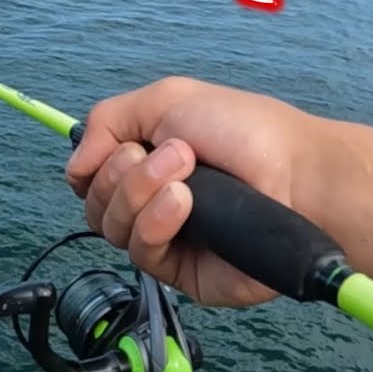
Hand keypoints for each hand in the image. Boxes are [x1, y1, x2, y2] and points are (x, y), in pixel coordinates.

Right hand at [65, 76, 321, 307]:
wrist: (298, 174)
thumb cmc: (243, 131)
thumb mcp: (167, 99)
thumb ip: (106, 121)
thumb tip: (74, 167)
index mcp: (142, 165)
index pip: (87, 178)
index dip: (93, 166)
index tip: (121, 147)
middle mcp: (147, 204)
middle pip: (92, 203)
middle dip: (122, 175)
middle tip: (172, 156)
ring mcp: (162, 239)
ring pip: (110, 228)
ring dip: (140, 194)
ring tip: (186, 176)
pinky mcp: (179, 272)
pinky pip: (140, 253)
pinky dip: (155, 222)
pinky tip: (183, 203)